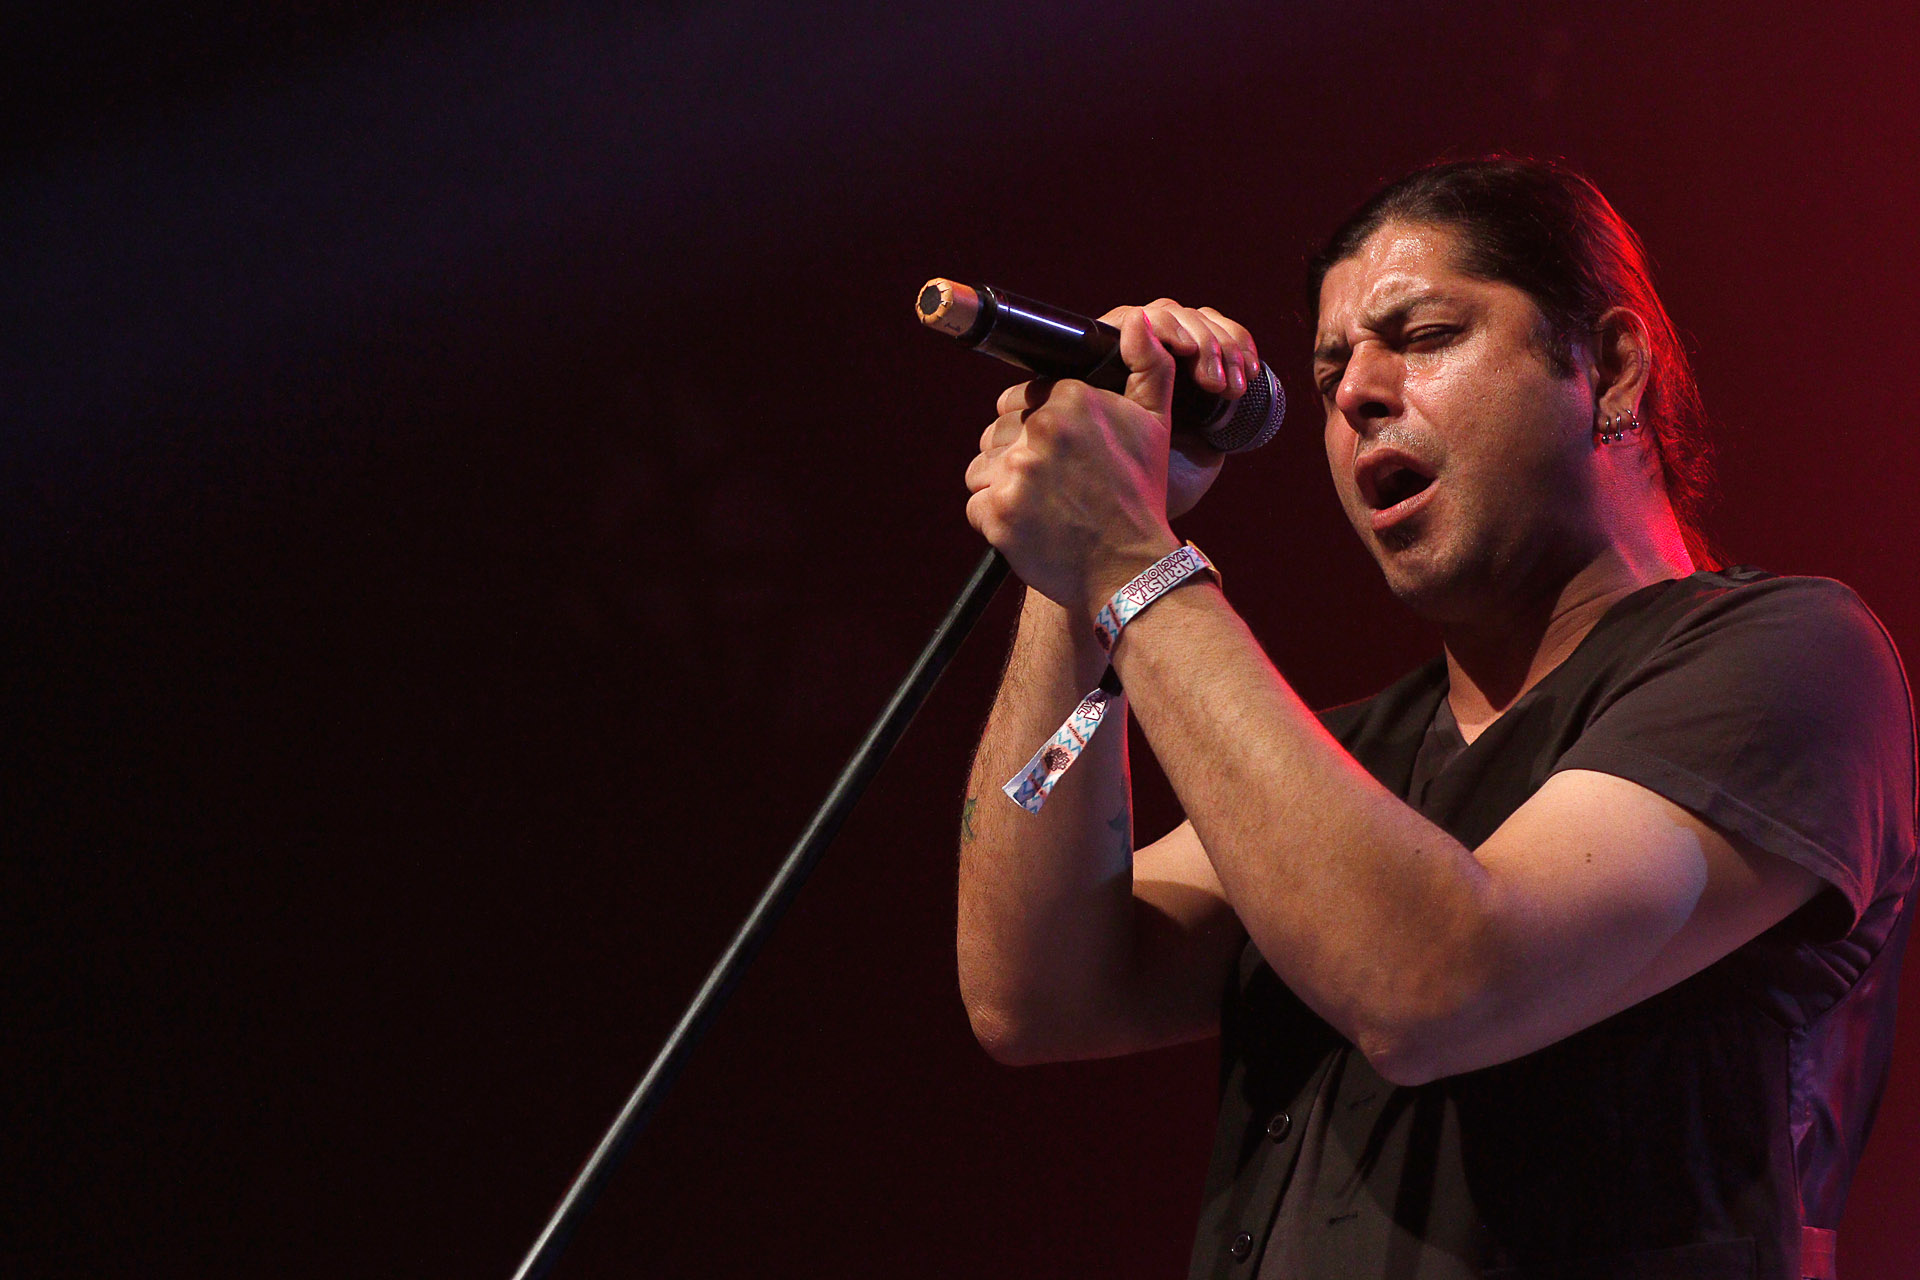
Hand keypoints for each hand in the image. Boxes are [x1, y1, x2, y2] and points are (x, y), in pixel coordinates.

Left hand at [964, 301, 1257, 616]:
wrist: (1131, 567)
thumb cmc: (1141, 496)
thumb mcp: (1155, 423)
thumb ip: (1148, 365)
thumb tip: (1137, 321)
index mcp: (1072, 398)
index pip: (1018, 400)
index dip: (1033, 429)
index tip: (1056, 455)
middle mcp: (1041, 428)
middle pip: (995, 434)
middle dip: (1015, 458)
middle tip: (1051, 488)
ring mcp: (1016, 471)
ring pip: (980, 469)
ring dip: (1001, 488)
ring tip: (1040, 507)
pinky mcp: (997, 511)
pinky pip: (975, 506)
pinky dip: (995, 521)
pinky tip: (1029, 527)